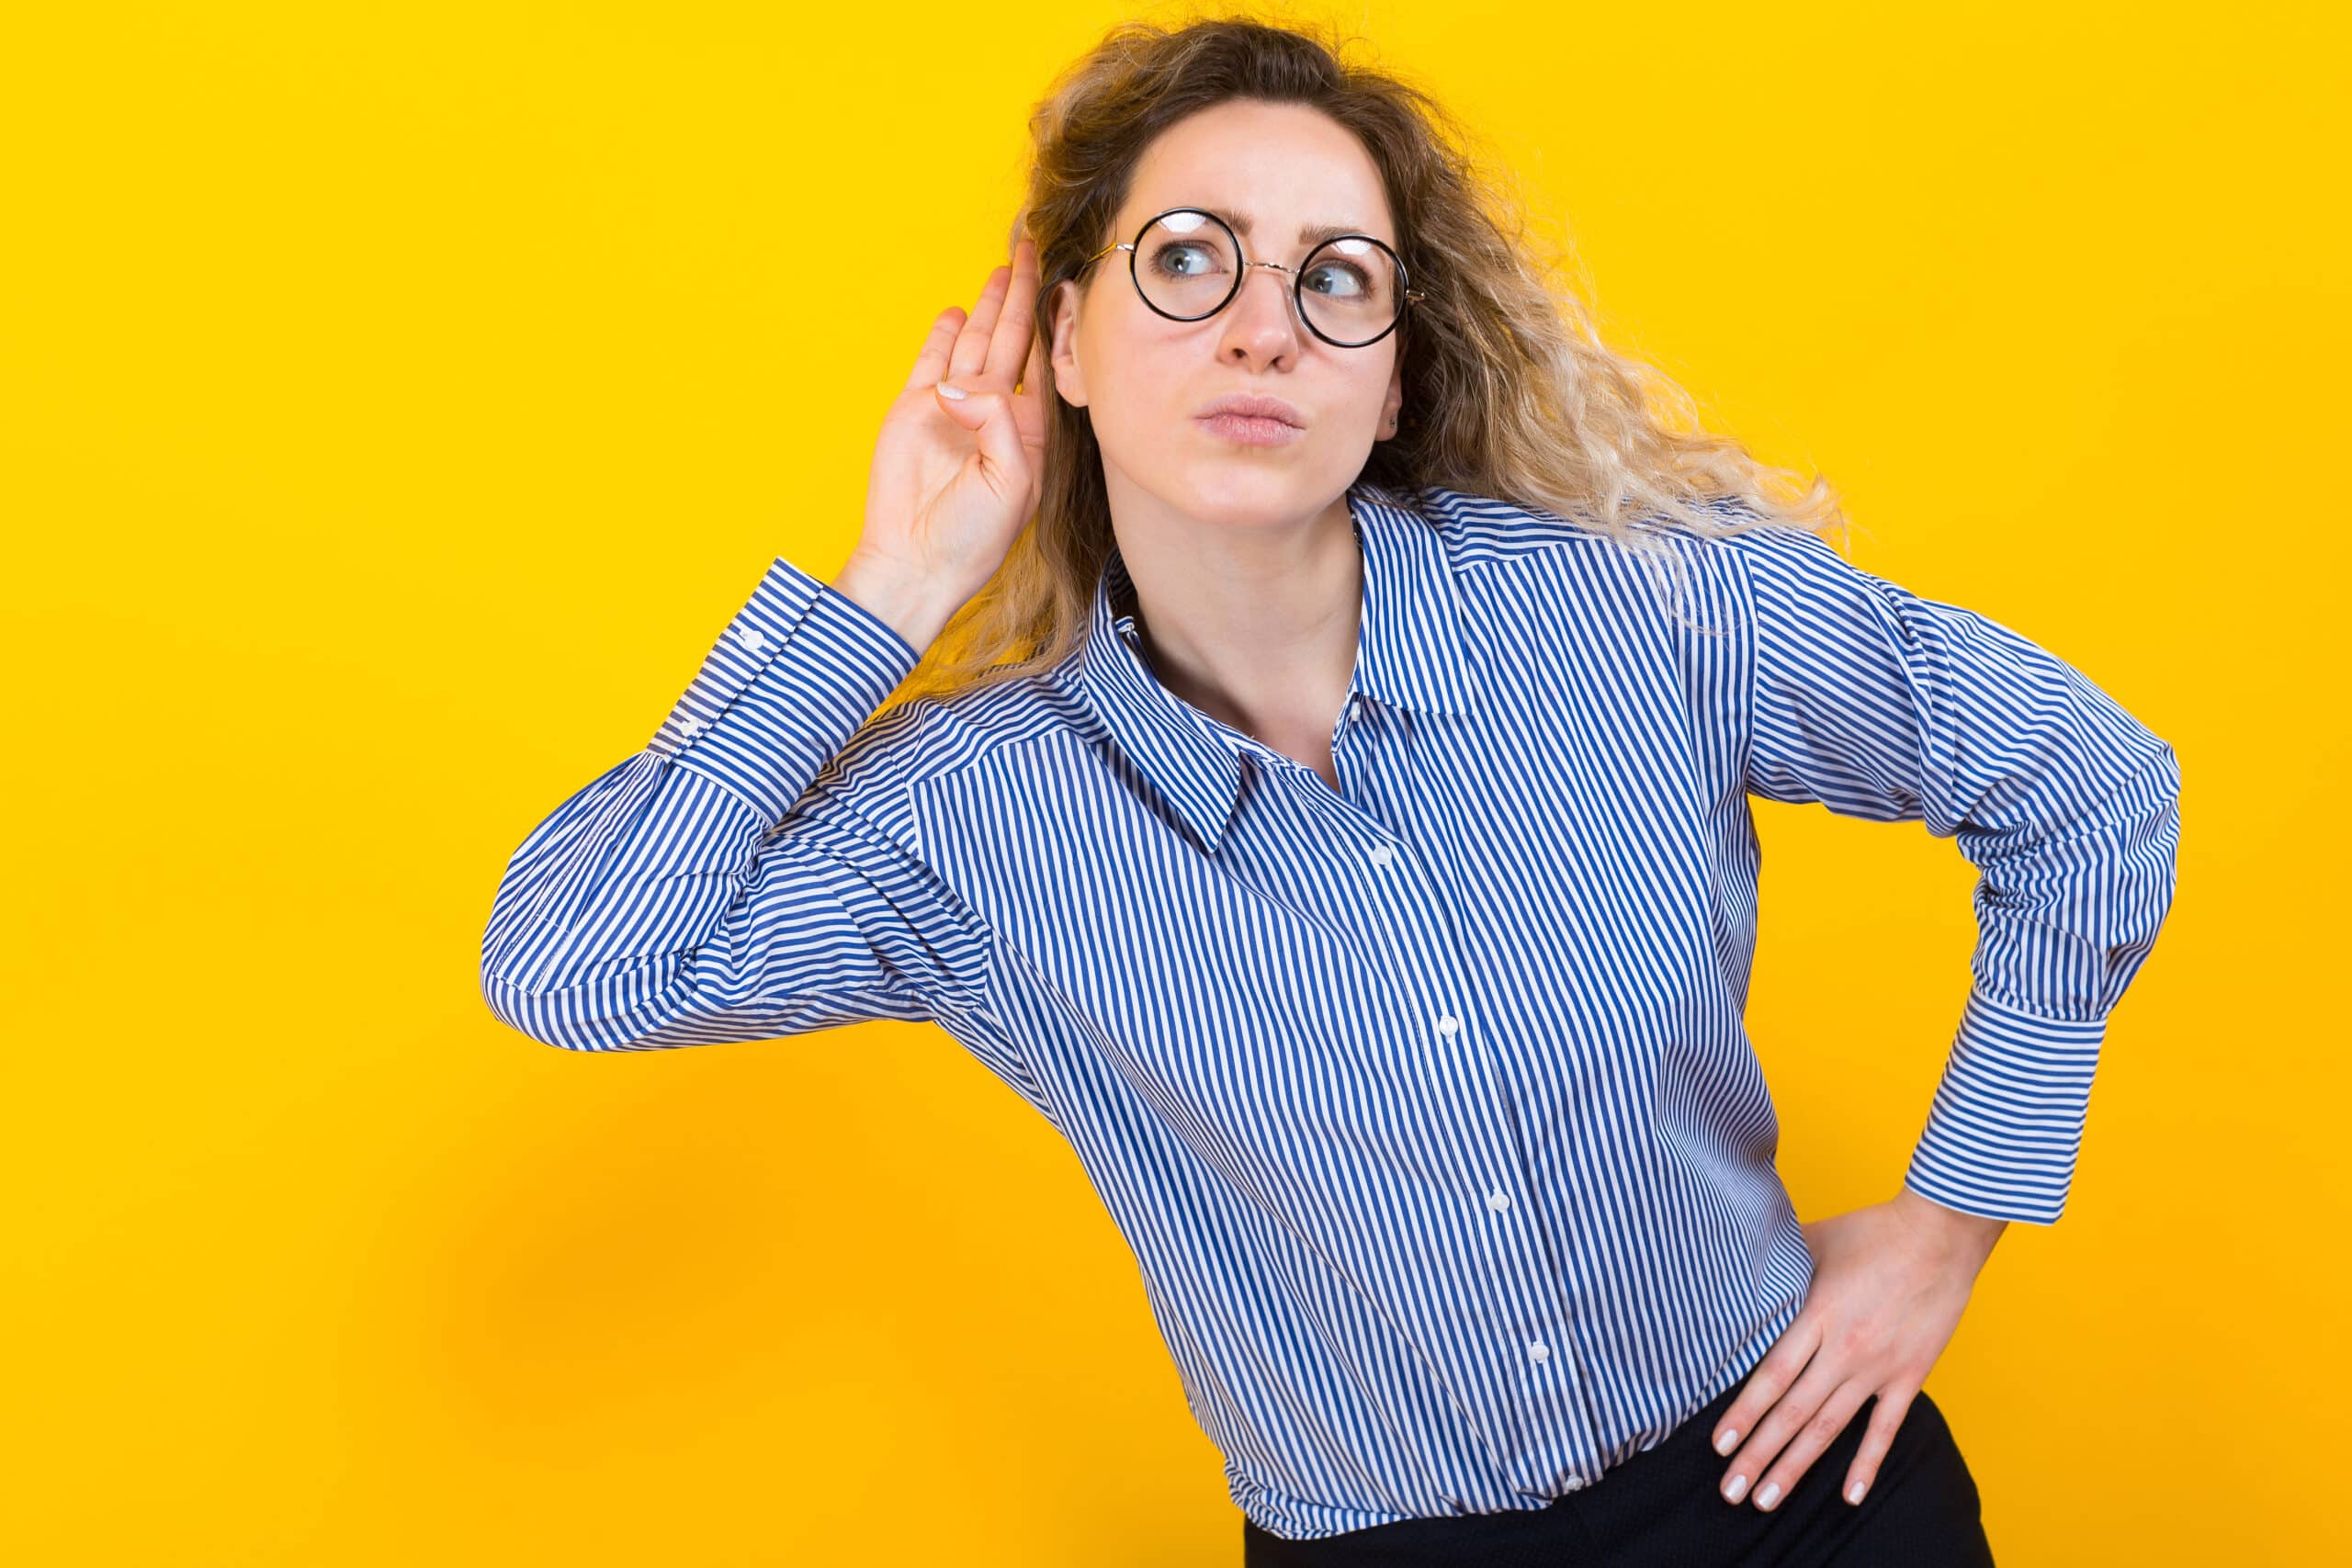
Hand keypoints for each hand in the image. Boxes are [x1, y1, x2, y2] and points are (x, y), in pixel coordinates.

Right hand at [853, 232, 1050, 620]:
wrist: (915, 560)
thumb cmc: (972, 538)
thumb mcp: (1009, 483)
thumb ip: (996, 425)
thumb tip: (958, 387)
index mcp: (1028, 430)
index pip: (1045, 362)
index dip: (1053, 323)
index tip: (1066, 282)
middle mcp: (994, 412)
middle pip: (1013, 339)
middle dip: (1022, 295)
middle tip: (1031, 248)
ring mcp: (953, 407)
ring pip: (974, 342)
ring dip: (988, 305)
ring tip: (1002, 266)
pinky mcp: (914, 408)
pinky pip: (932, 359)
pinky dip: (943, 334)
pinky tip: (956, 311)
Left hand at [1709, 1189, 2004, 1512]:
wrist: (1942, 1233)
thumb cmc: (1873, 1231)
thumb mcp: (1814, 1241)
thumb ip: (1779, 1267)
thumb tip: (1739, 1270)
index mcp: (1816, 1316)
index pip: (1771, 1376)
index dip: (1743, 1413)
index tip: (1719, 1445)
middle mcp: (1844, 1350)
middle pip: (1792, 1413)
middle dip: (1758, 1456)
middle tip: (1731, 1492)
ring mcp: (1878, 1368)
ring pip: (1829, 1428)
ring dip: (1796, 1467)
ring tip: (1767, 1499)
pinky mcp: (1910, 1376)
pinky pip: (1885, 1429)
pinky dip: (1867, 1464)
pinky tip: (1849, 1495)